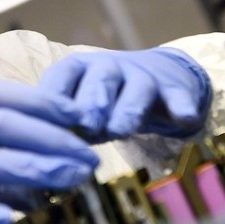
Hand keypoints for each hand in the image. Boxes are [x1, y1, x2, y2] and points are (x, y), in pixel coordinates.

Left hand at [38, 47, 211, 142]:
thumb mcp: (78, 108)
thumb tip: (41, 156)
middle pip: (99, 79)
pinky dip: (181, 106)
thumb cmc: (102, 101)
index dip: (55, 100)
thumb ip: (62, 125)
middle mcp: (108, 67)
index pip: (61, 77)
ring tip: (119, 130)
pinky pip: (178, 96)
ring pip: (136, 88)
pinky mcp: (172, 88)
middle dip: (91, 102)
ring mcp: (142, 76)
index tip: (50, 124)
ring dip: (126, 108)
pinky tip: (184, 118)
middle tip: (86, 126)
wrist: (156, 78)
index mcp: (77, 69)